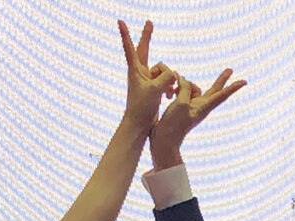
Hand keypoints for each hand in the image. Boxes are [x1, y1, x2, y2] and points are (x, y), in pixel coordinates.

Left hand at [118, 19, 176, 137]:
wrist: (139, 124)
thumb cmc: (142, 108)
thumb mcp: (155, 91)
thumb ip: (166, 78)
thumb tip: (174, 73)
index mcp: (135, 70)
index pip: (130, 48)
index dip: (125, 35)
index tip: (120, 22)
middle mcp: (139, 72)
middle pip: (144, 50)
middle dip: (147, 37)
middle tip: (149, 22)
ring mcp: (146, 79)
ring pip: (162, 70)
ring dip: (169, 79)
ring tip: (168, 93)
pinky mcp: (153, 86)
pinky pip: (165, 80)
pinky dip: (170, 86)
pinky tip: (170, 96)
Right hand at [149, 65, 246, 167]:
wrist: (165, 139)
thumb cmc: (174, 124)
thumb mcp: (180, 102)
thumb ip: (184, 88)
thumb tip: (183, 79)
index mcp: (204, 107)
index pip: (222, 95)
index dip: (232, 87)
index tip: (244, 82)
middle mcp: (201, 106)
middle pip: (214, 90)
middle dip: (221, 79)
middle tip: (230, 69)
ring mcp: (193, 106)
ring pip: (192, 87)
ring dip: (182, 85)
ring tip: (171, 94)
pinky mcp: (184, 106)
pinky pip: (184, 91)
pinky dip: (177, 89)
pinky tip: (169, 93)